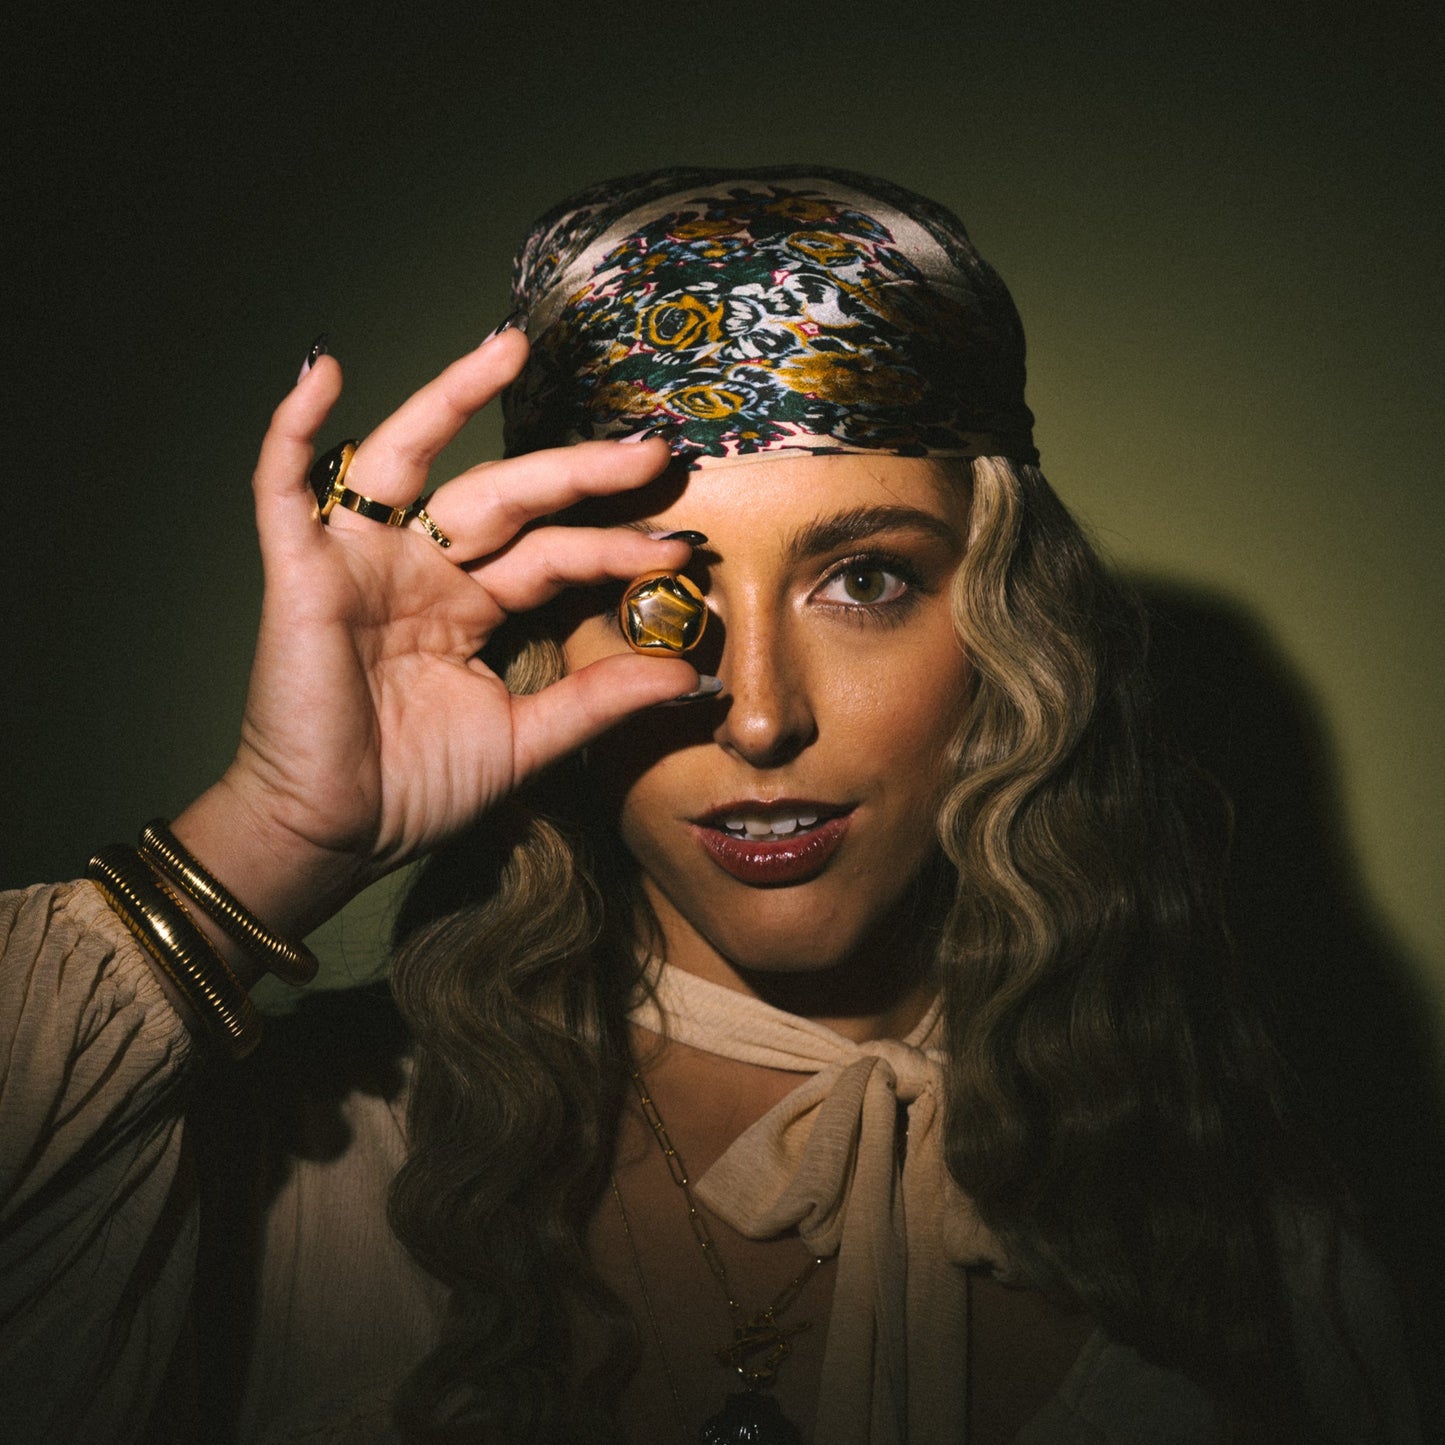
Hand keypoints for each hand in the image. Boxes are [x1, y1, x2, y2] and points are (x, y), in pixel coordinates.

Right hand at [173, 332, 698, 943]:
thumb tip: (688, 673)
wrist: (333, 835)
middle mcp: (422, 571)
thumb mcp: (527, 740)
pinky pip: (285, 484)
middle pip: (504, 496)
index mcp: (471, 607)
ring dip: (449, 398)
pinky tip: (323, 371)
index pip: (553, 556)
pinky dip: (294, 428)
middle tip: (649, 450)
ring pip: (408, 460)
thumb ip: (599, 702)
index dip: (614, 550)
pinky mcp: (300, 570)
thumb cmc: (416, 789)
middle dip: (576, 472)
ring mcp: (362, 562)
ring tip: (508, 349)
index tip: (681, 553)